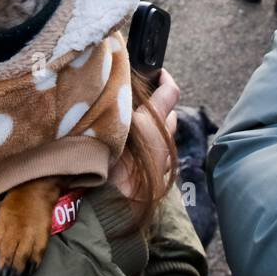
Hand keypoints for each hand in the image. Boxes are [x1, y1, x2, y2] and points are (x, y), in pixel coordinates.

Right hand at [116, 68, 178, 196]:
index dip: (166, 79)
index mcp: (152, 121)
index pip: (170, 92)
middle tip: (141, 101)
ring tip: (137, 127)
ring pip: (165, 138)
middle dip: (160, 106)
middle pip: (169, 115)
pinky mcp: (160, 179)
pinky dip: (154, 150)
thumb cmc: (106, 158)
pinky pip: (161, 158)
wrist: (113, 202)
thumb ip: (112, 103)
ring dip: (156, 129)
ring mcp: (164, 161)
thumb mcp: (106, 122)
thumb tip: (113, 87)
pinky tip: (138, 153)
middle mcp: (163, 139)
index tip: (159, 73)